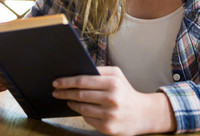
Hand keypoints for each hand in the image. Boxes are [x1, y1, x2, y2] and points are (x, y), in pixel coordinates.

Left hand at [52, 66, 175, 134]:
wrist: (144, 114)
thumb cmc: (126, 91)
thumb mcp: (117, 75)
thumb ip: (99, 71)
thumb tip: (77, 70)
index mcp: (113, 83)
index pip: (83, 81)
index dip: (67, 82)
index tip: (56, 82)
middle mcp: (112, 99)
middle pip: (80, 95)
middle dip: (64, 93)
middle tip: (55, 91)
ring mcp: (110, 115)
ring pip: (82, 108)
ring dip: (71, 103)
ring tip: (67, 99)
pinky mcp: (108, 128)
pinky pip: (88, 119)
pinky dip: (82, 113)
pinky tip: (80, 109)